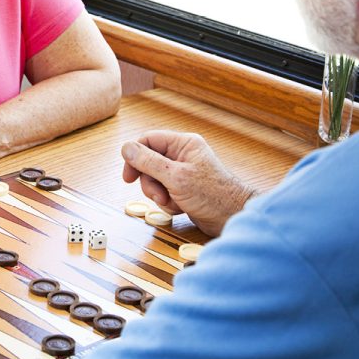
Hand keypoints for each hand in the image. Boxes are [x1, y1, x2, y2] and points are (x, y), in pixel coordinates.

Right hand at [122, 130, 255, 235]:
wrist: (232, 218)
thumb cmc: (212, 195)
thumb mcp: (175, 177)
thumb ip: (148, 162)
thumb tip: (126, 147)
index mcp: (183, 144)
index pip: (148, 141)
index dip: (134, 157)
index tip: (128, 177)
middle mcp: (183, 155)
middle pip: (149, 163)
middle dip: (150, 182)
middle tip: (159, 195)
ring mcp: (183, 173)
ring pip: (155, 180)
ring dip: (159, 195)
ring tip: (172, 203)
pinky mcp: (184, 189)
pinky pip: (164, 192)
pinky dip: (168, 202)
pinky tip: (180, 208)